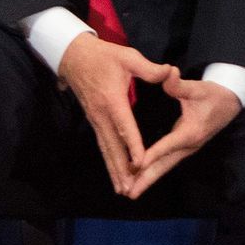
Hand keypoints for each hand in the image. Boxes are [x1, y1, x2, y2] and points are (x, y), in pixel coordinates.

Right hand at [57, 33, 174, 196]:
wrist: (72, 55)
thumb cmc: (102, 55)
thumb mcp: (127, 56)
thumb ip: (150, 68)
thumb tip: (172, 72)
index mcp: (112, 100)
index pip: (125, 126)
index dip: (133, 145)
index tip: (140, 163)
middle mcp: (101, 114)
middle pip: (112, 146)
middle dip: (121, 168)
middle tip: (129, 188)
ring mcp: (95, 119)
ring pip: (105, 148)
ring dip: (113, 170)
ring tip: (121, 189)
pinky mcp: (93, 120)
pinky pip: (102, 144)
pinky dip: (108, 160)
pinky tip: (114, 172)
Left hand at [126, 69, 241, 198]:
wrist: (231, 101)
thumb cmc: (213, 94)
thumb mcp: (198, 87)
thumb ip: (180, 84)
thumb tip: (169, 73)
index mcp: (191, 131)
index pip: (168, 145)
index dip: (152, 154)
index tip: (137, 165)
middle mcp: (188, 144)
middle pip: (165, 165)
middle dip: (146, 179)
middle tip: (128, 192)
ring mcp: (186, 148)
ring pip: (165, 167)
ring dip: (147, 179)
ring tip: (129, 192)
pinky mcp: (184, 148)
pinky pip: (166, 163)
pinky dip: (152, 172)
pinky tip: (139, 179)